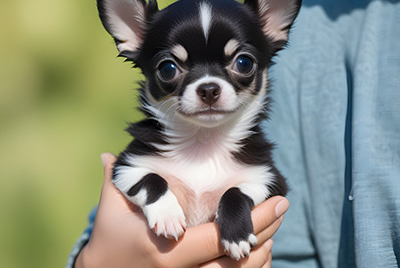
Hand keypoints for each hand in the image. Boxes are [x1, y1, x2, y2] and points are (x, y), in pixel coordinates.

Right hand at [75, 153, 288, 267]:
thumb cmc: (111, 235)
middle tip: (280, 206)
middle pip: (237, 262)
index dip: (250, 220)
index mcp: (167, 252)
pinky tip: (261, 245)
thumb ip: (115, 181)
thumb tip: (105, 156)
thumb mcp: (112, 208)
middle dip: (263, 232)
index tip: (277, 200)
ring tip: (273, 223)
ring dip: (262, 250)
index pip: (218, 239)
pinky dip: (252, 265)